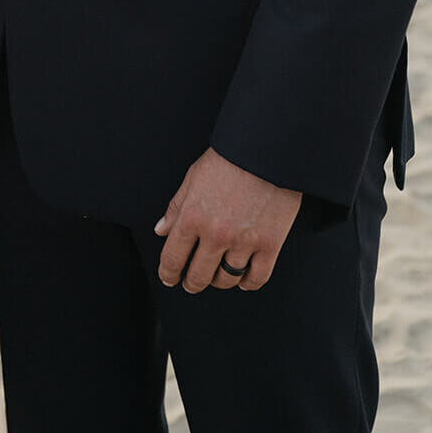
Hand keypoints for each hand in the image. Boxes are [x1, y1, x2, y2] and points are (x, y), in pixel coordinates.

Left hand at [154, 148, 301, 292]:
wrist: (266, 148)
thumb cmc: (228, 158)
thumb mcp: (193, 177)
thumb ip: (176, 207)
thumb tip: (161, 230)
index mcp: (192, 217)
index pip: (173, 258)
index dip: (168, 274)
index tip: (169, 278)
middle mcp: (216, 234)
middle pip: (198, 276)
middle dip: (191, 283)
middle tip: (191, 282)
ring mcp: (244, 241)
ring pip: (226, 280)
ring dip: (219, 282)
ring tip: (217, 276)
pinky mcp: (270, 244)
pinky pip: (256, 278)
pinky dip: (247, 283)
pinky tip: (242, 279)